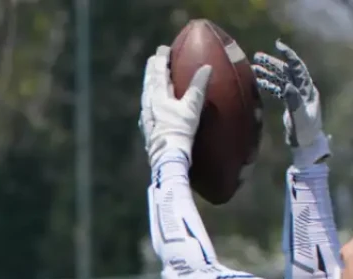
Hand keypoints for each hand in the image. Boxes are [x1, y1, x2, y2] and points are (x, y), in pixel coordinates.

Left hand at [139, 46, 210, 165]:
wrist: (167, 156)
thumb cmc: (180, 129)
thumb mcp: (192, 106)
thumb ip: (198, 86)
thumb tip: (207, 67)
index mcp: (158, 94)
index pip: (159, 71)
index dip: (162, 58)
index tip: (163, 48)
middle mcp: (149, 103)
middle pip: (149, 81)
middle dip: (152, 69)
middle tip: (154, 60)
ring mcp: (146, 116)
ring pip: (146, 95)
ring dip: (149, 84)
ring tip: (151, 79)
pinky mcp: (147, 128)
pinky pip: (146, 109)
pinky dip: (149, 102)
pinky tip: (150, 107)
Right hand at [252, 41, 328, 164]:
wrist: (306, 144)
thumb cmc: (305, 132)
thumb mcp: (301, 117)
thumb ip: (294, 102)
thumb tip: (286, 85)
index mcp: (307, 90)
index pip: (298, 68)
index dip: (289, 56)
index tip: (278, 46)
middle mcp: (302, 89)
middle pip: (286, 71)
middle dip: (273, 63)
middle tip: (258, 56)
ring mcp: (295, 95)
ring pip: (281, 79)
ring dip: (269, 73)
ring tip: (255, 67)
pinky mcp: (289, 102)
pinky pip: (278, 89)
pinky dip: (269, 84)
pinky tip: (259, 82)